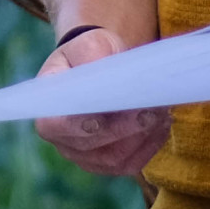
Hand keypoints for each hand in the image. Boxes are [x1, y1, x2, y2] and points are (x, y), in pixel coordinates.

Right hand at [36, 27, 170, 178]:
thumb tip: (108, 77)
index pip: (57, 125)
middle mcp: (62, 141)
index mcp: (48, 111)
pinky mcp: (108, 163)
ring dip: (142, 137)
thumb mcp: (90, 44)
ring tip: (161, 113)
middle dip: (126, 127)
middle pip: (93, 145)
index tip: (110, 111)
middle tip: (152, 108)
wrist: (101, 69)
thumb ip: (93, 55)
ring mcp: (84, 157)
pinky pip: (130, 164)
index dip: (81, 123)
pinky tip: (160, 125)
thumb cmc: (91, 56)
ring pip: (115, 159)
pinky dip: (149, 146)